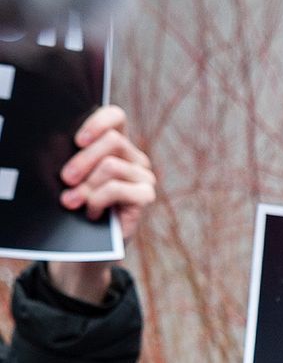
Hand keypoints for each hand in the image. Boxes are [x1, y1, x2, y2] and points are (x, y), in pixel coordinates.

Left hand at [47, 106, 156, 303]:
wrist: (87, 245)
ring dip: (87, 186)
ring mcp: (143, 177)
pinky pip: (118, 188)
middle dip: (82, 160)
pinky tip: (91, 212)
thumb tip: (57, 149)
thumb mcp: (71, 178)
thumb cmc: (76, 206)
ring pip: (112, 166)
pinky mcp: (145, 196)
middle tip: (65, 180)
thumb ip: (74, 160)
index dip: (98, 122)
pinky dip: (99, 200)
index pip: (116, 117)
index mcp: (116, 146)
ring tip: (73, 202)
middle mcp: (134, 158)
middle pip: (113, 141)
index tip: (77, 141)